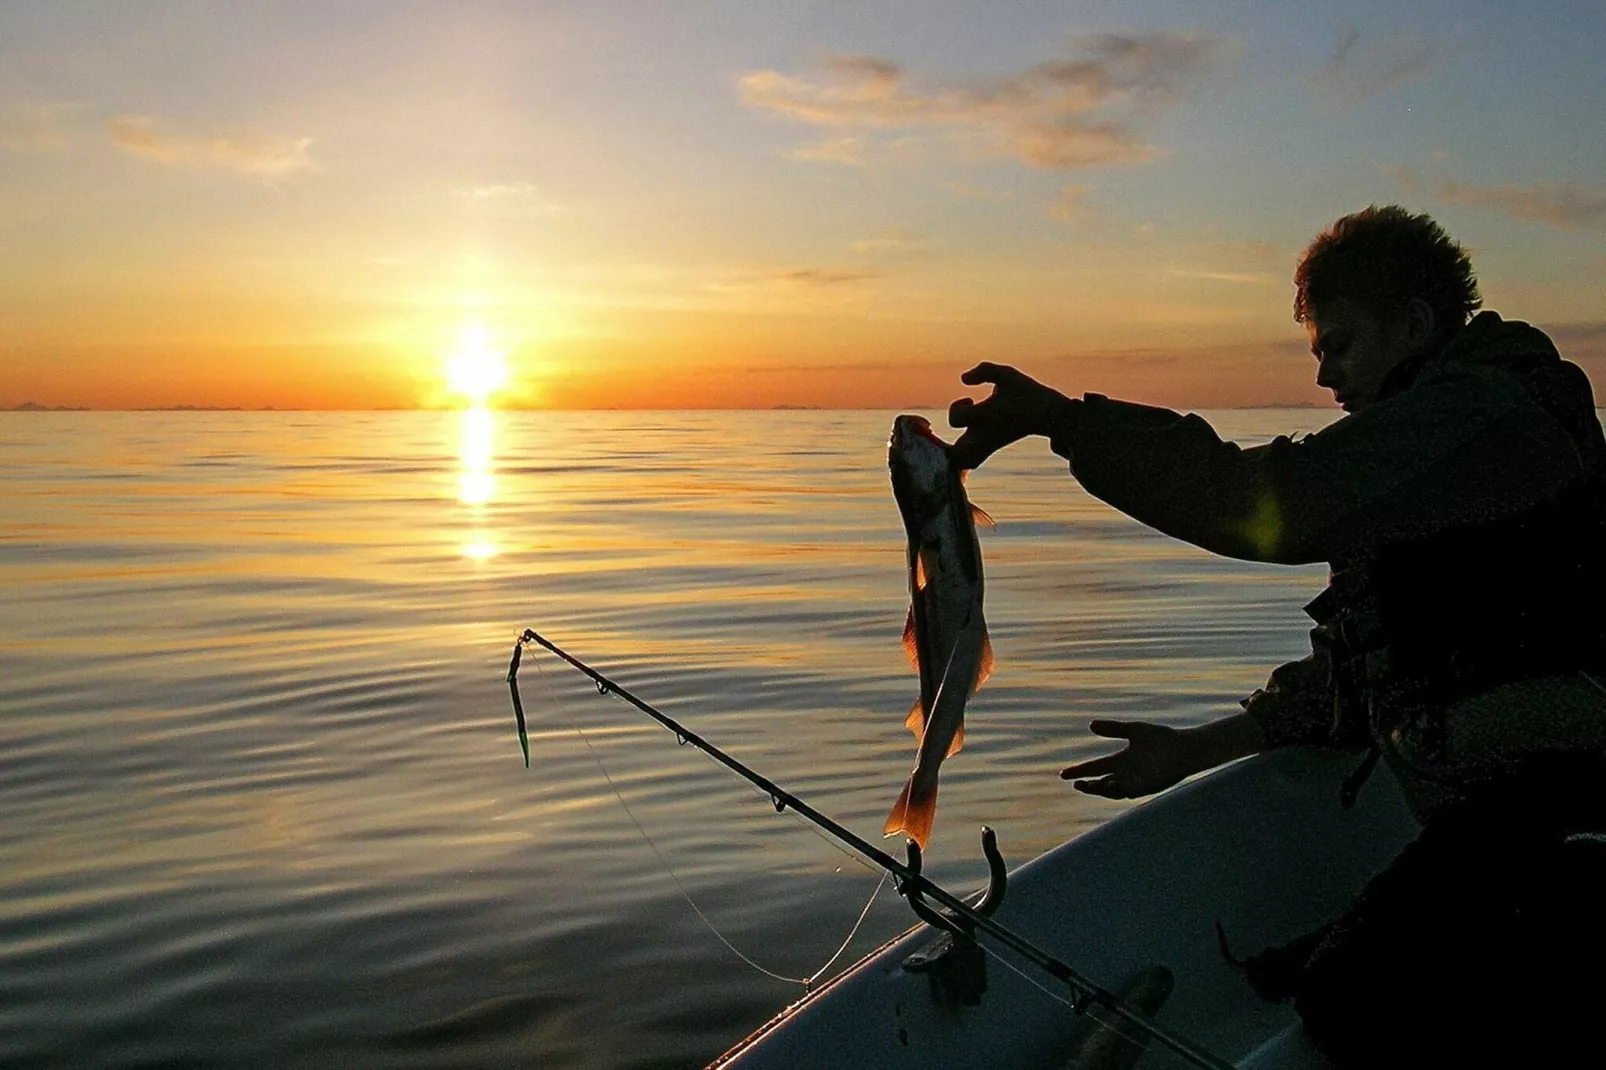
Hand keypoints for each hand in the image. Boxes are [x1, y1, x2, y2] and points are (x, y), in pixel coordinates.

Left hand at [948, 363, 1070, 469]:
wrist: (1048, 414)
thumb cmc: (1026, 392)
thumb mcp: (1007, 374)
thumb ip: (983, 371)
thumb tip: (964, 379)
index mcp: (987, 416)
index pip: (956, 419)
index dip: (957, 407)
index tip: (969, 400)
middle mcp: (984, 435)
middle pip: (955, 454)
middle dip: (947, 438)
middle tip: (958, 425)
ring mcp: (987, 445)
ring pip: (962, 462)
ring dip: (954, 448)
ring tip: (961, 431)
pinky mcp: (990, 448)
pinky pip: (971, 462)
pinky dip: (963, 454)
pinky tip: (967, 434)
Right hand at [1059, 720, 1198, 798]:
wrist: (1184, 749)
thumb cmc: (1162, 739)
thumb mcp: (1134, 730)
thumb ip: (1113, 729)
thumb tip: (1091, 725)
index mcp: (1120, 761)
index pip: (1094, 768)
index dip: (1079, 771)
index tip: (1063, 774)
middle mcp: (1125, 774)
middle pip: (1099, 783)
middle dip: (1086, 785)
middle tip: (1075, 783)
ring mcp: (1135, 783)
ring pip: (1111, 791)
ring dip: (1098, 790)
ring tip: (1086, 785)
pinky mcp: (1146, 788)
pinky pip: (1127, 792)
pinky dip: (1116, 790)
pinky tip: (1108, 783)